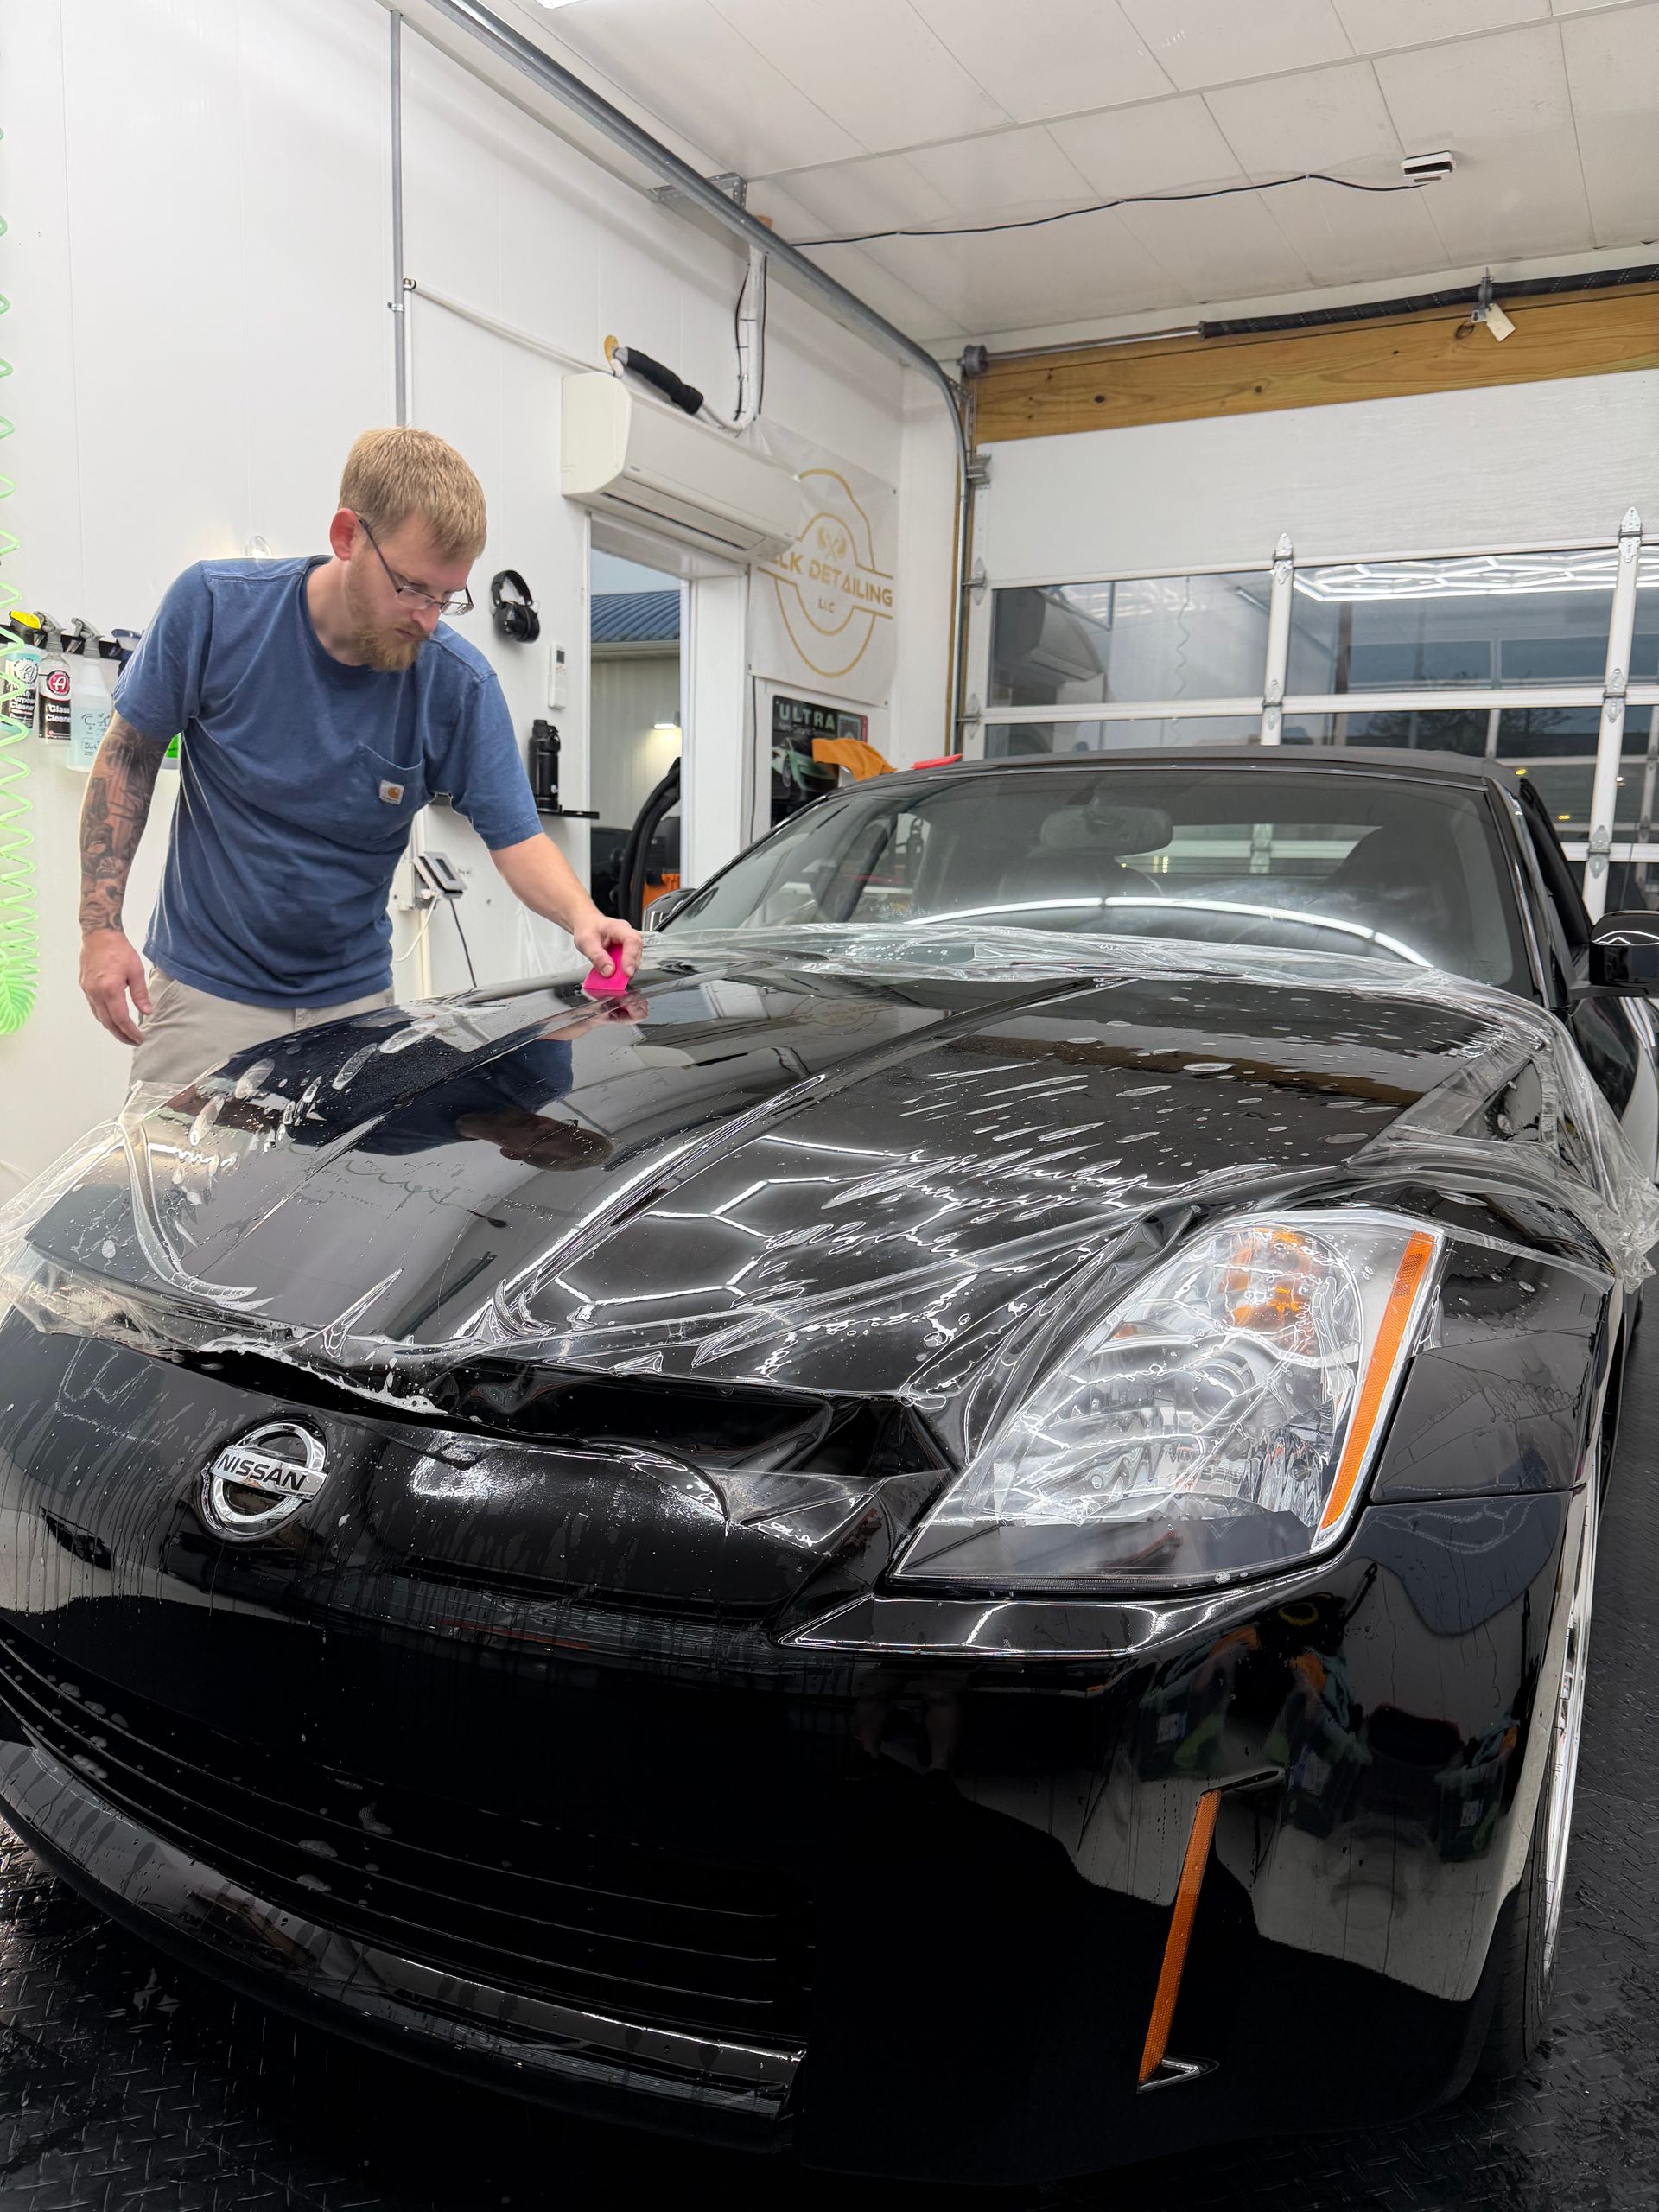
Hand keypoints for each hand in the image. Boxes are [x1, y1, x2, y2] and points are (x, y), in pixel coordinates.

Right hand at [80, 929, 151, 1046]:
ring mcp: (88, 990)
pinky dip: (104, 1016)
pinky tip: (113, 1017)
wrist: (99, 934)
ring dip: (112, 1027)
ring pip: (99, 1017)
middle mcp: (95, 993)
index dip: (131, 1032)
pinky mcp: (84, 986)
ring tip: (125, 1033)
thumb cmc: (118, 949)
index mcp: (110, 990)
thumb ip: (140, 994)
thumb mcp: (136, 971)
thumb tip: (146, 1012)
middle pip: (108, 1023)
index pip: (121, 1019)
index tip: (140, 1039)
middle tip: (133, 1041)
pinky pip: (94, 1008)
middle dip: (121, 1035)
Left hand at [572, 909, 642, 980]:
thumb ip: (597, 957)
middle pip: (636, 953)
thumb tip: (609, 971)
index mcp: (619, 928)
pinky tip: (611, 976)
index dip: (631, 958)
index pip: (632, 941)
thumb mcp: (586, 942)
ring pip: (633, 962)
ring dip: (623, 972)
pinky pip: (626, 966)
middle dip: (628, 968)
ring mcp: (628, 946)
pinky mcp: (625, 955)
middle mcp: (628, 936)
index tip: (627, 972)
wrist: (586, 925)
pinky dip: (619, 973)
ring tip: (612, 979)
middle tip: (617, 980)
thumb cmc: (588, 928)